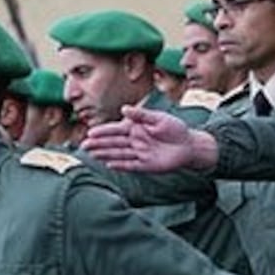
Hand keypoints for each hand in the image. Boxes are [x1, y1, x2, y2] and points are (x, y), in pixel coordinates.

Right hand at [81, 105, 217, 172]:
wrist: (190, 146)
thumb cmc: (176, 129)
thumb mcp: (159, 118)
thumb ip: (142, 115)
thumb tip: (124, 109)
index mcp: (136, 127)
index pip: (116, 129)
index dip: (103, 131)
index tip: (91, 133)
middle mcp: (135, 140)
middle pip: (113, 142)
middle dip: (99, 143)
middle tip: (84, 145)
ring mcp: (139, 153)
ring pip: (118, 153)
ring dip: (105, 154)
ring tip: (91, 154)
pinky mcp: (145, 165)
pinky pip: (129, 165)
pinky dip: (119, 165)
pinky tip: (108, 164)